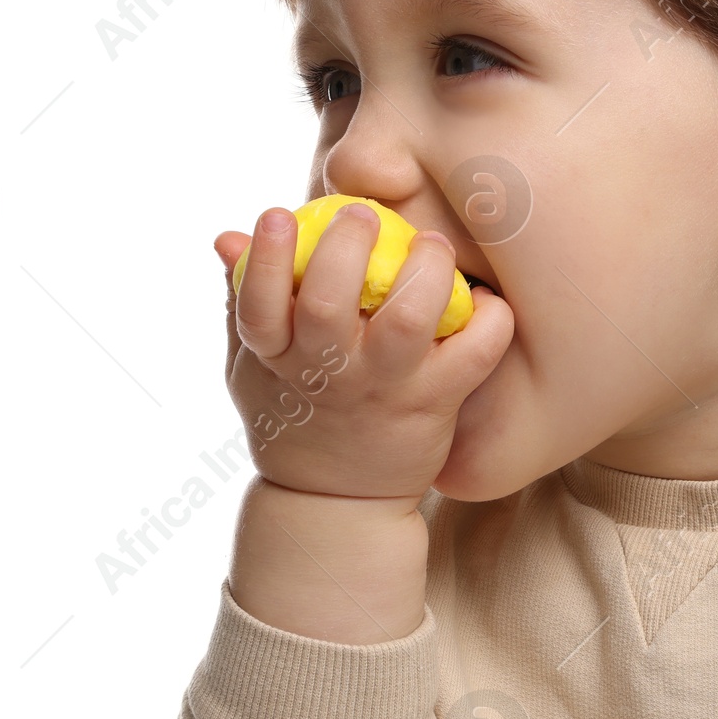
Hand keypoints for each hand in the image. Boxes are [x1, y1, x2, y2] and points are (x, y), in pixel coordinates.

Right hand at [213, 203, 514, 504]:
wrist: (338, 504)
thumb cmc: (298, 417)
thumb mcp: (254, 368)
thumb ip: (243, 301)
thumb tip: (229, 237)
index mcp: (275, 356)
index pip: (256, 302)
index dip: (263, 257)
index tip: (275, 214)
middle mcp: (328, 370)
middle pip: (328, 301)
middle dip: (347, 247)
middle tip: (365, 214)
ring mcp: (384, 387)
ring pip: (406, 321)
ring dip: (422, 273)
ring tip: (432, 246)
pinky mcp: (436, 403)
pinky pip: (473, 355)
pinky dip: (488, 321)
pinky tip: (483, 300)